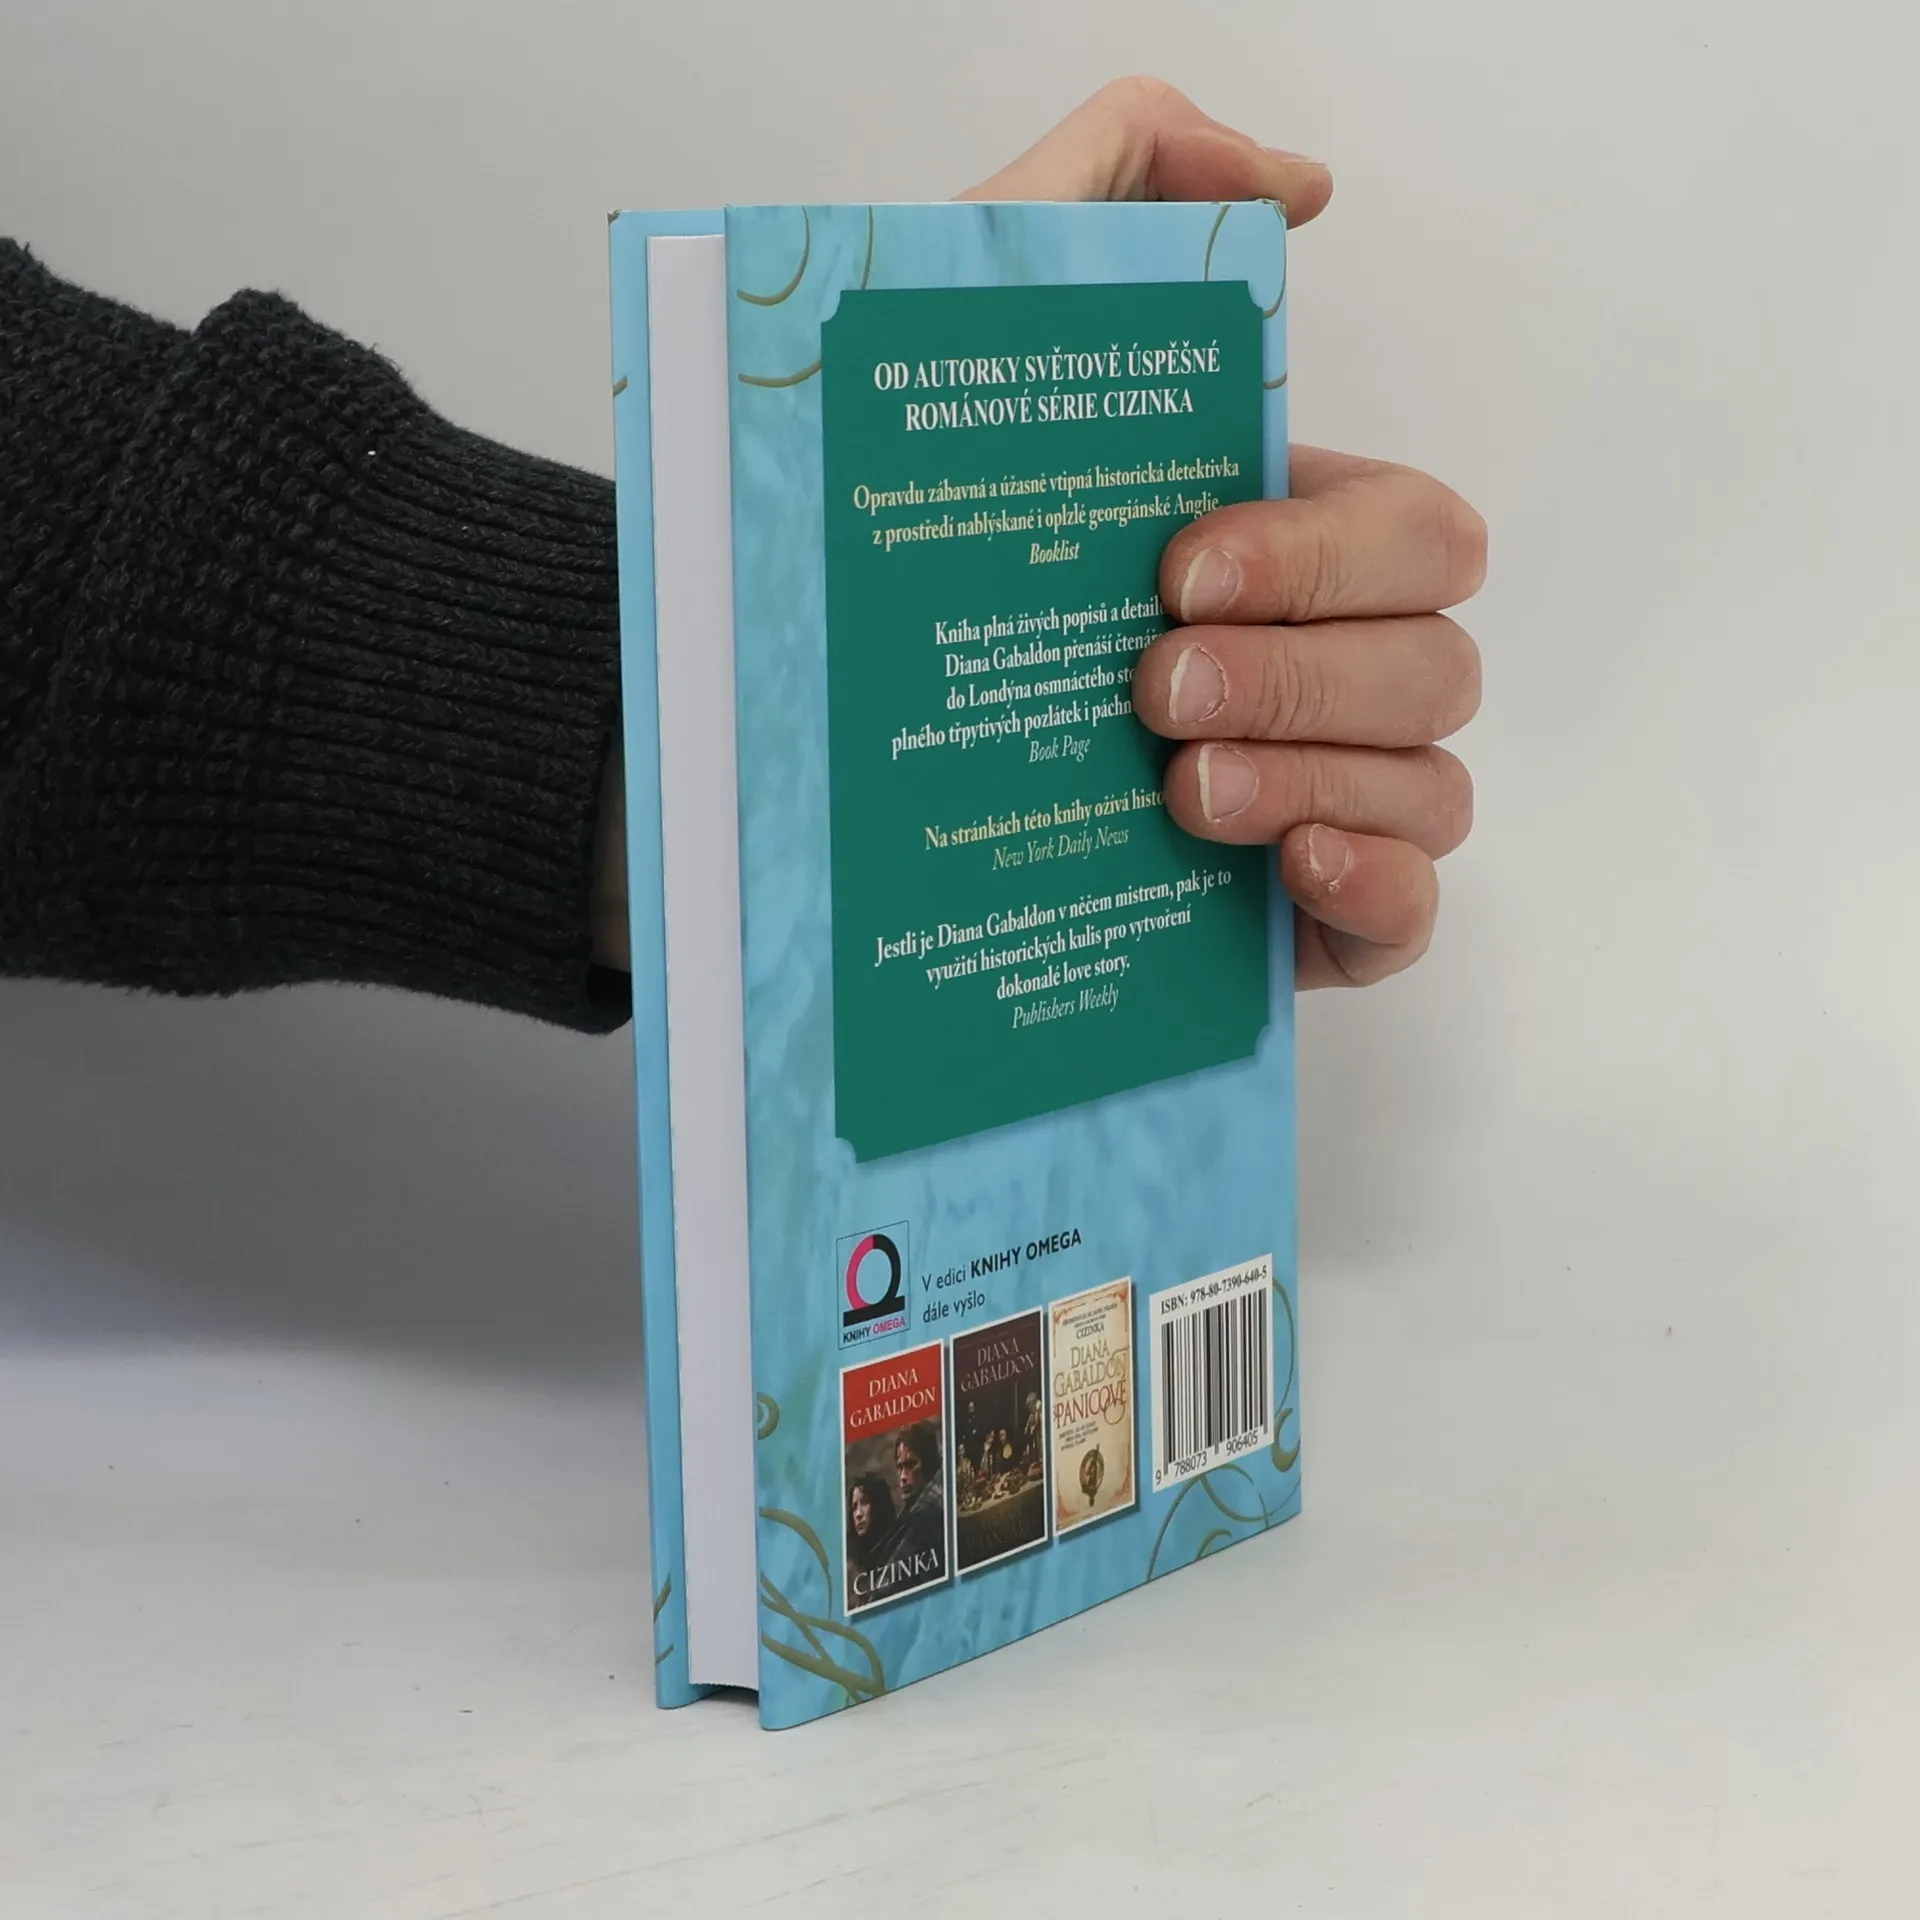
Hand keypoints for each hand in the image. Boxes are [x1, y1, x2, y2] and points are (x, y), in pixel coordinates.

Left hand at [965, 78, 1483, 987]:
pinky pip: (1412, 910)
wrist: (790, 750)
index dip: (1327, 552)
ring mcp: (1312, 799)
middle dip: (1307, 669)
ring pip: (1433, 780)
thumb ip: (1113, 187)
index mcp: (1277, 551)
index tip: (1175, 571)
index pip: (1416, 533)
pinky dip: (1377, 882)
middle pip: (1438, 658)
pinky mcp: (1289, 924)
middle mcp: (1315, 673)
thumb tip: (1294, 185)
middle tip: (1152, 686)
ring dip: (1317, 771)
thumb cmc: (887, 544)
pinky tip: (1284, 864)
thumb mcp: (963, 333)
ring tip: (1174, 791)